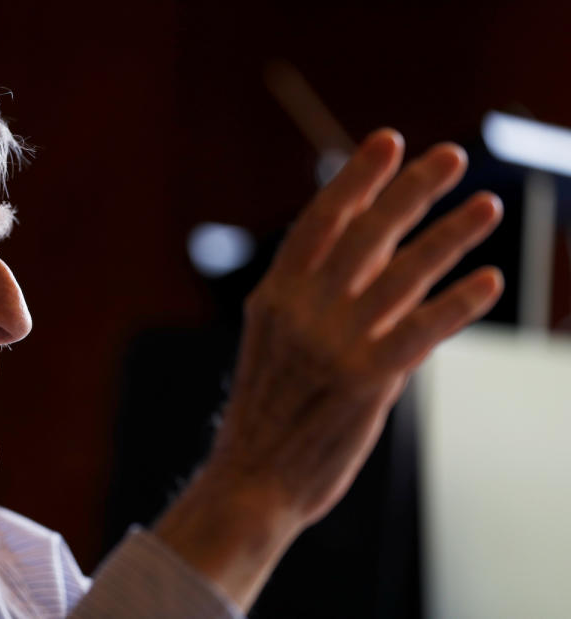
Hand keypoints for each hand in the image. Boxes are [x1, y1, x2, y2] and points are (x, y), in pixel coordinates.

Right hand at [154, 129, 502, 609]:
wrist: (251, 479)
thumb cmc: (268, 412)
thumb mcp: (277, 342)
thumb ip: (324, 296)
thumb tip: (379, 251)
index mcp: (275, 297)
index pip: (319, 222)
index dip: (356, 179)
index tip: (388, 142)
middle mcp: (301, 312)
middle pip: (363, 234)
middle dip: (409, 189)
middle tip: (450, 154)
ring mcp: (332, 345)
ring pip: (400, 275)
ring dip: (448, 236)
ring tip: (485, 205)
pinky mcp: (364, 383)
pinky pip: (419, 332)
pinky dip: (456, 304)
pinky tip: (487, 280)